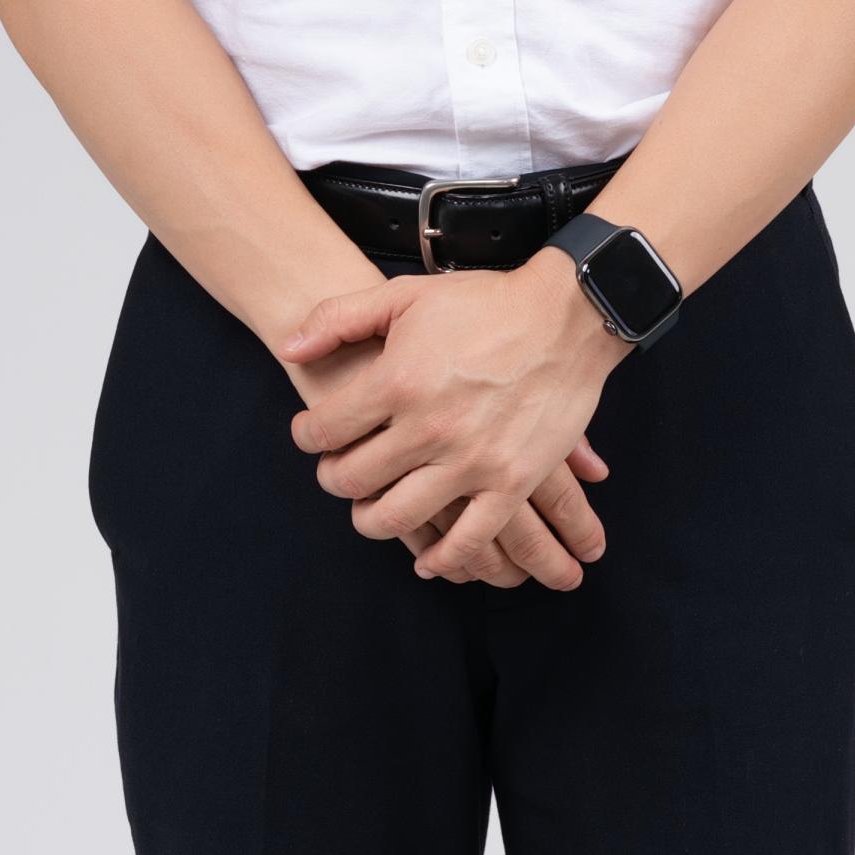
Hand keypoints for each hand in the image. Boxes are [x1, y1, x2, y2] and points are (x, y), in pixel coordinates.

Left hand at [280, 251, 631, 581]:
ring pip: (398, 518)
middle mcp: (429, 428)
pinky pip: (469, 542)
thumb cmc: (484, 302)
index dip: (307, 436)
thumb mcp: (405, 294)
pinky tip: (429, 560)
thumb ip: (339, 318)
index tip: (311, 435)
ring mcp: (471, 462)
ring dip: (373, 521)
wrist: (565, 316)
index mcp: (398, 381)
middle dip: (334, 479)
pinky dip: (443, 560)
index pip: (324, 430)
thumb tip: (289, 347)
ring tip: (371, 509)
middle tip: (337, 472)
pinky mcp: (512, 483)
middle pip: (353, 480)